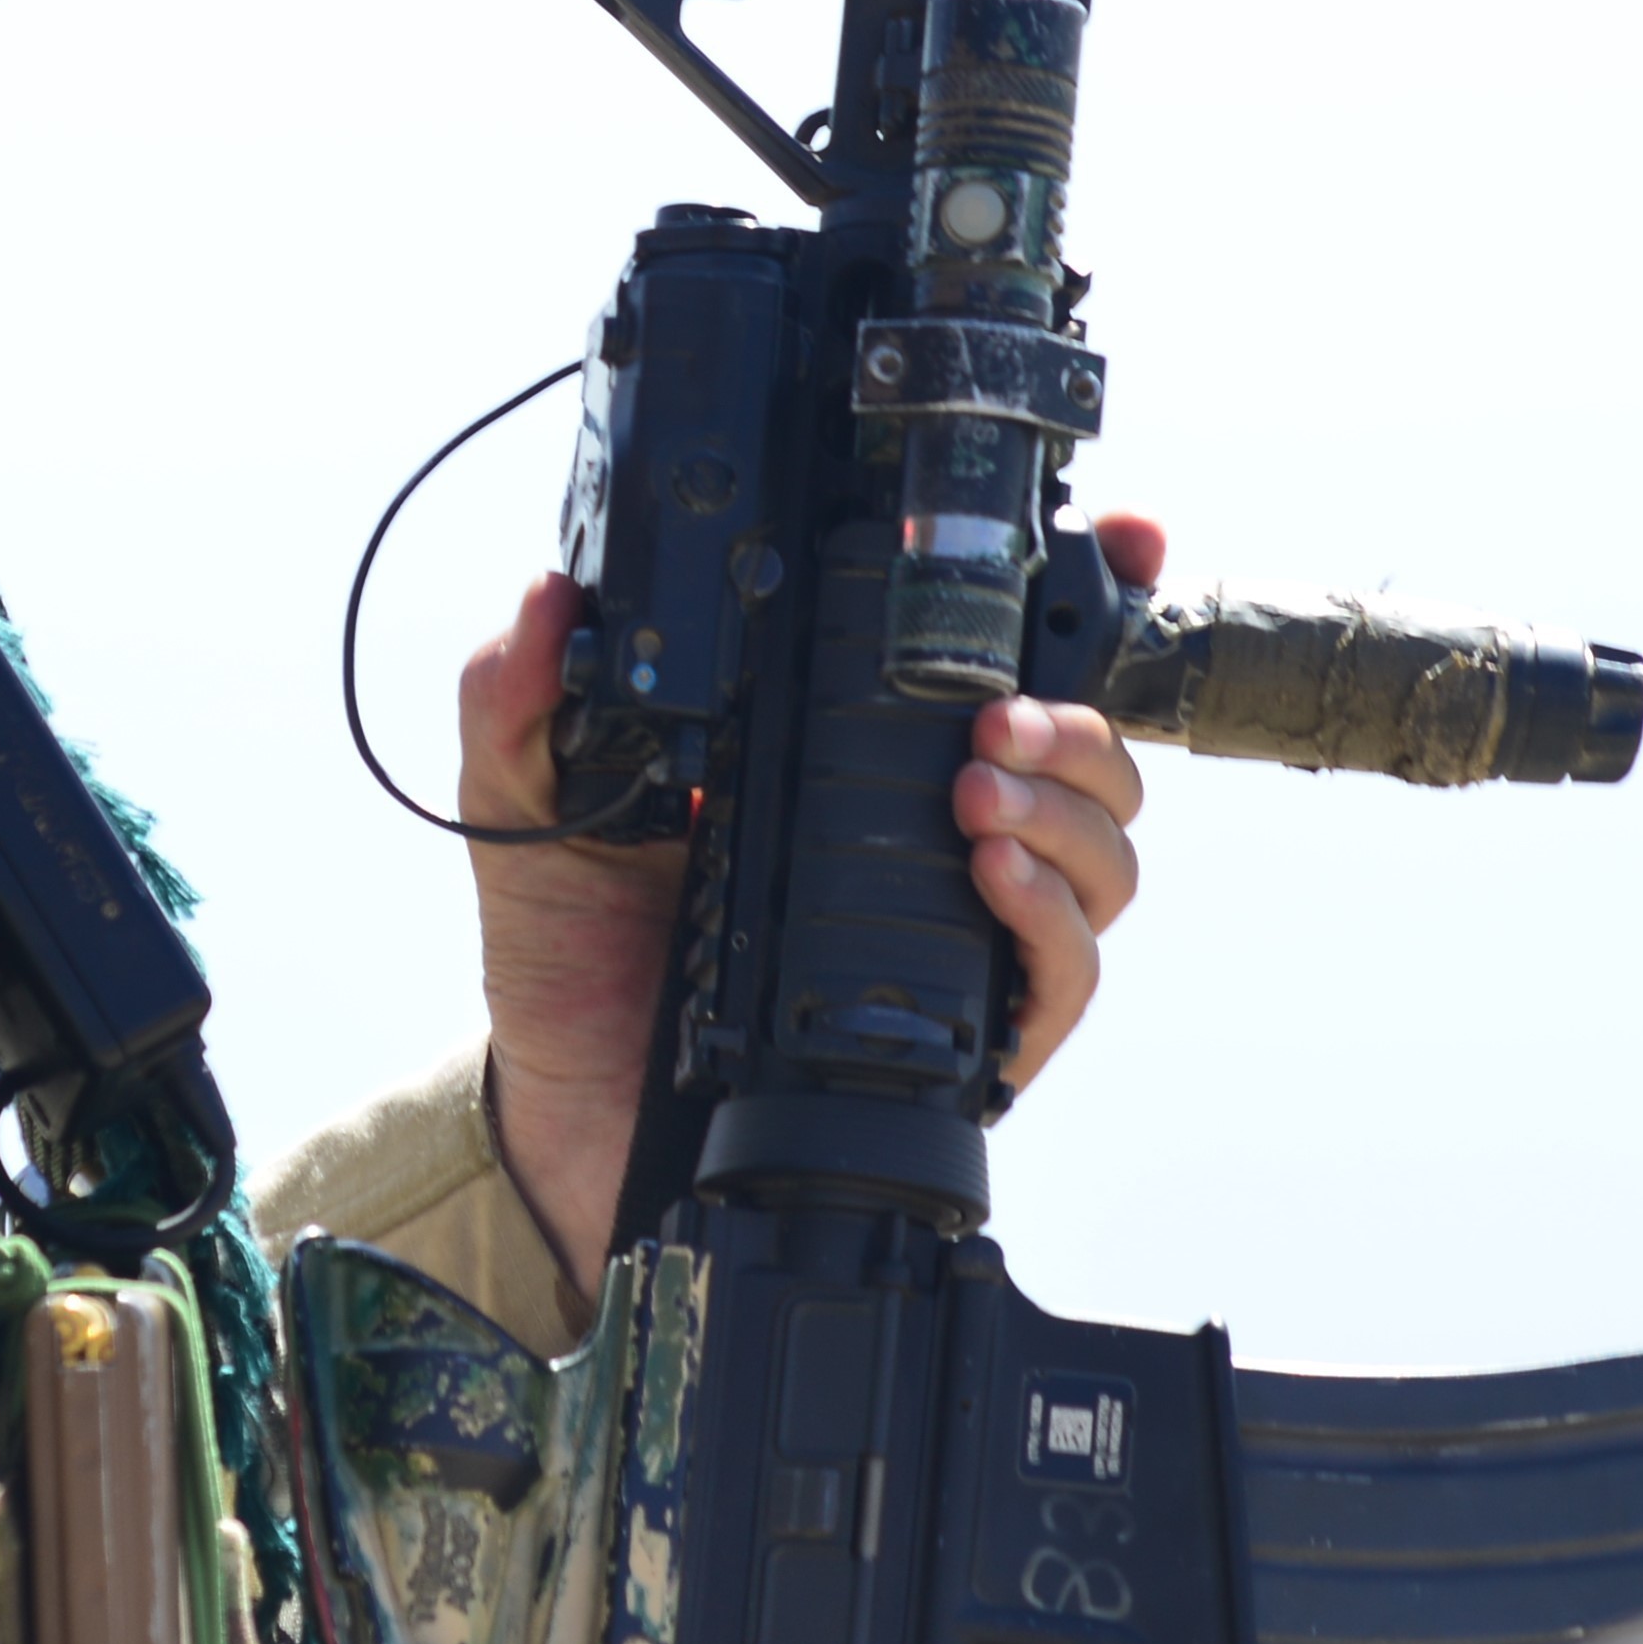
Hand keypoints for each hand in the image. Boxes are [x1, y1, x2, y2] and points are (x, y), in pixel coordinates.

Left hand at [458, 511, 1163, 1271]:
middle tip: (1002, 718)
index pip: (998, 659)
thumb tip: (550, 602)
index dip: (1085, 594)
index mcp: (853, 751)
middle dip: (1078, 717)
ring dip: (1068, 811)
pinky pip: (1064, 973)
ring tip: (979, 795)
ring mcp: (962, 930)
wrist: (568, 1103)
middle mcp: (930, 832)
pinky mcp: (970, 1031)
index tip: (1123, 540)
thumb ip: (519, 698)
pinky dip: (1051, 917)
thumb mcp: (528, 800)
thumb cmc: (572, 943)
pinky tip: (992, 875)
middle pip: (1088, 757)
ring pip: (1102, 855)